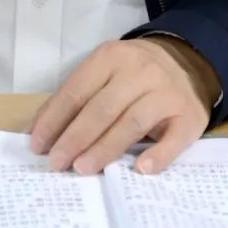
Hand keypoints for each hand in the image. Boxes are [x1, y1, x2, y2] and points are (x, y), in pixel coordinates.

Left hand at [28, 37, 217, 175]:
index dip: (54, 119)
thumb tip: (38, 132)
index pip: (77, 91)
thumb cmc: (135, 74)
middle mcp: (139, 71)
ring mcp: (166, 93)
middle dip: (75, 138)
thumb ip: (76, 96)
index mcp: (111, 57)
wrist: (189, 62)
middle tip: (56, 163)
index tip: (37, 145)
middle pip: (101, 108)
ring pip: (131, 124)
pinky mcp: (189, 116)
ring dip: (104, 149)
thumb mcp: (104, 71)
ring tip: (82, 168)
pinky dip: (157, 155)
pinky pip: (173, 139)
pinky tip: (140, 170)